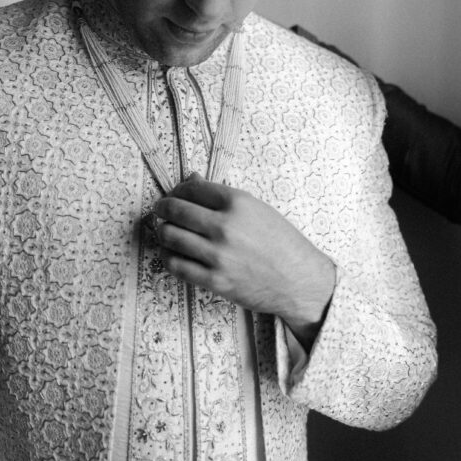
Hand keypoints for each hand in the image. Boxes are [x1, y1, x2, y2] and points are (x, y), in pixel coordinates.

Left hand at [151, 173, 335, 347]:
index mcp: (237, 203)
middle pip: (175, 210)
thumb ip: (222, 196)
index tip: (175, 195)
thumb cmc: (281, 242)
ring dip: (162, 231)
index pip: (191, 189)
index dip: (177, 190)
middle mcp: (225, 226)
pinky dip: (168, 256)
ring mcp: (218, 255)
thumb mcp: (257, 209)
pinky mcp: (214, 280)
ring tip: (166, 231)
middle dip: (162, 208)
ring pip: (170, 236)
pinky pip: (175, 265)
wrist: (299, 280)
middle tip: (160, 211)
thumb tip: (191, 180)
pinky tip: (172, 253)